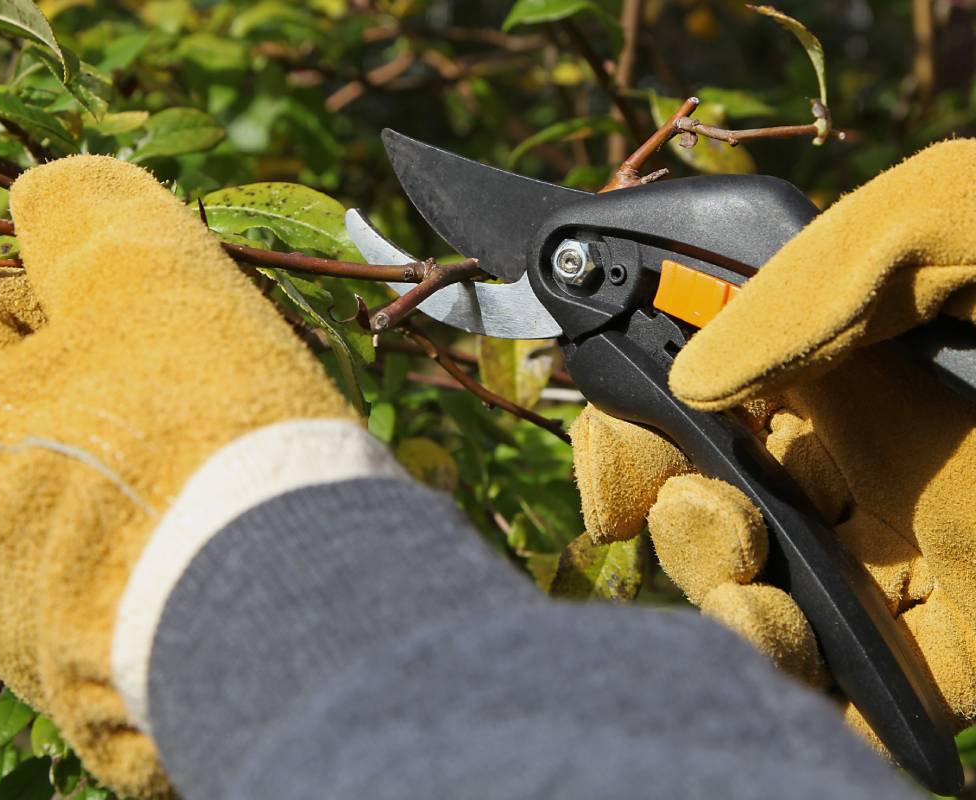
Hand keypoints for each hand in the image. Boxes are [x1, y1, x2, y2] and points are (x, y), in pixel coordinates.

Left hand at [0, 156, 353, 796]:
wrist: (271, 617)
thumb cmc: (193, 426)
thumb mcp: (140, 271)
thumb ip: (83, 207)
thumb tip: (50, 197)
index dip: (56, 282)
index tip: (142, 297)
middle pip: (19, 413)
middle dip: (101, 378)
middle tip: (196, 375)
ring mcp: (7, 626)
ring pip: (66, 504)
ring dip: (130, 468)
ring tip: (217, 462)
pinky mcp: (78, 686)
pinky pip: (109, 586)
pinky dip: (152, 552)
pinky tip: (215, 542)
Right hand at [571, 139, 975, 740]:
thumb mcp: (958, 219)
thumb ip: (825, 269)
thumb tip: (700, 376)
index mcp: (852, 361)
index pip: (702, 392)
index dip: (639, 422)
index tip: (620, 454)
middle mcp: (869, 457)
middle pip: (712, 496)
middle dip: (674, 514)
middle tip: (710, 513)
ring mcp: (913, 556)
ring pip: (758, 591)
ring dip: (718, 590)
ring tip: (753, 581)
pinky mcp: (956, 649)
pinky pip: (848, 683)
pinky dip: (790, 669)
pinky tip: (790, 634)